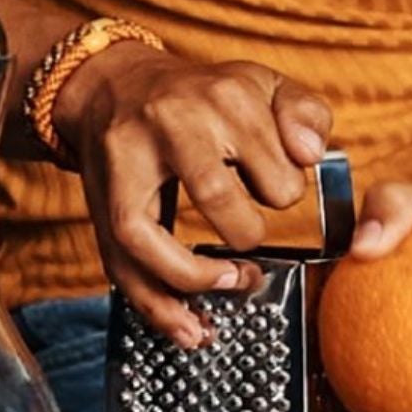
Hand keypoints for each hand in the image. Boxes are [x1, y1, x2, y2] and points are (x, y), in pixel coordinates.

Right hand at [54, 41, 334, 347]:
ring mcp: (125, 164)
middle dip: (246, 230)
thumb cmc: (202, 95)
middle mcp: (169, 125)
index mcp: (221, 96)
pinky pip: (118, 262)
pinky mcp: (100, 202)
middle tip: (254, 239)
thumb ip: (306, 114)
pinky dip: (155, 303)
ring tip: (233, 286)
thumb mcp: (263, 84)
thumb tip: (311, 155)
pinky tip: (188, 327)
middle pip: (211, 192)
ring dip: (194, 277)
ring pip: (145, 234)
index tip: (280, 193)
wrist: (114, 88)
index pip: (270, 160)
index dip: (285, 190)